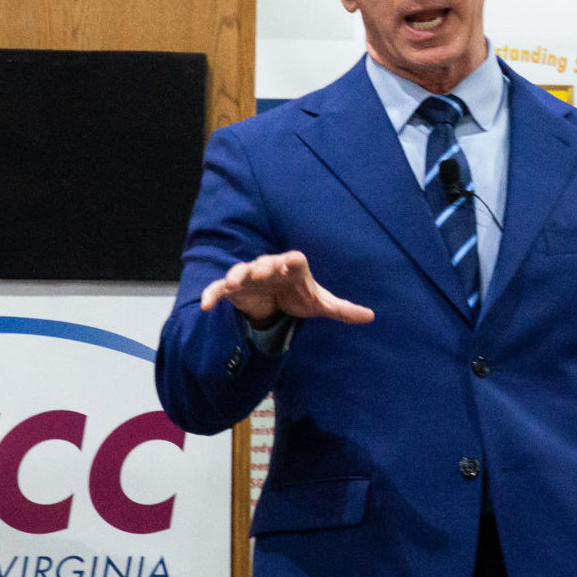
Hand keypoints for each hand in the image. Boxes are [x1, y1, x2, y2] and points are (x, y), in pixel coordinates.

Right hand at [199, 252, 375, 325]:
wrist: (276, 300)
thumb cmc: (300, 295)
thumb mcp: (321, 303)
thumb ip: (343, 309)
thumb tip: (370, 316)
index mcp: (293, 268)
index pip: (294, 260)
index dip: (291, 262)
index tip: (289, 264)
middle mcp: (269, 267)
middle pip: (266, 263)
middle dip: (264, 266)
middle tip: (261, 271)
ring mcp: (250, 276)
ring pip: (242, 271)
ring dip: (238, 275)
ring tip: (234, 283)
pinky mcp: (233, 289)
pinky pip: (220, 289)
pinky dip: (212, 294)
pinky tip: (205, 305)